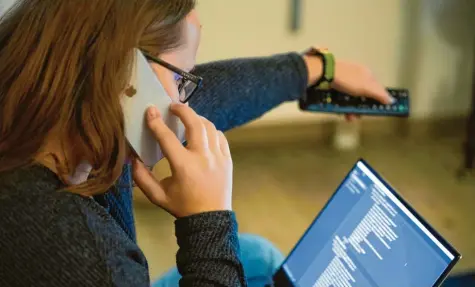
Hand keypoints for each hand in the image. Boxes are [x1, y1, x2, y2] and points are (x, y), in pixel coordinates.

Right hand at [132, 103, 232, 217]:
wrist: (210, 219)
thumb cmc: (182, 206)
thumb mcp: (157, 196)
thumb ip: (142, 177)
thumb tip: (133, 158)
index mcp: (184, 166)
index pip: (167, 138)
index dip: (156, 122)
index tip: (150, 111)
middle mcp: (203, 158)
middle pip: (195, 124)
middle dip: (183, 110)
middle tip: (173, 106)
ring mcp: (218, 157)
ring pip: (210, 127)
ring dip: (197, 118)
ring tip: (187, 117)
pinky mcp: (227, 159)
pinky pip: (220, 137)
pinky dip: (210, 130)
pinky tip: (202, 131)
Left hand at [303, 48, 394, 120]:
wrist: (322, 74)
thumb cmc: (346, 78)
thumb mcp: (365, 87)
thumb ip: (379, 94)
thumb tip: (391, 100)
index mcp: (366, 74)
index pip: (376, 89)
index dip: (376, 101)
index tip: (375, 111)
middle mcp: (356, 77)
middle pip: (362, 96)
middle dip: (360, 108)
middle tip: (356, 117)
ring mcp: (344, 81)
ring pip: (350, 99)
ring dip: (349, 110)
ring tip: (347, 117)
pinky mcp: (333, 86)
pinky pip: (340, 98)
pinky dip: (340, 105)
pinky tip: (338, 111)